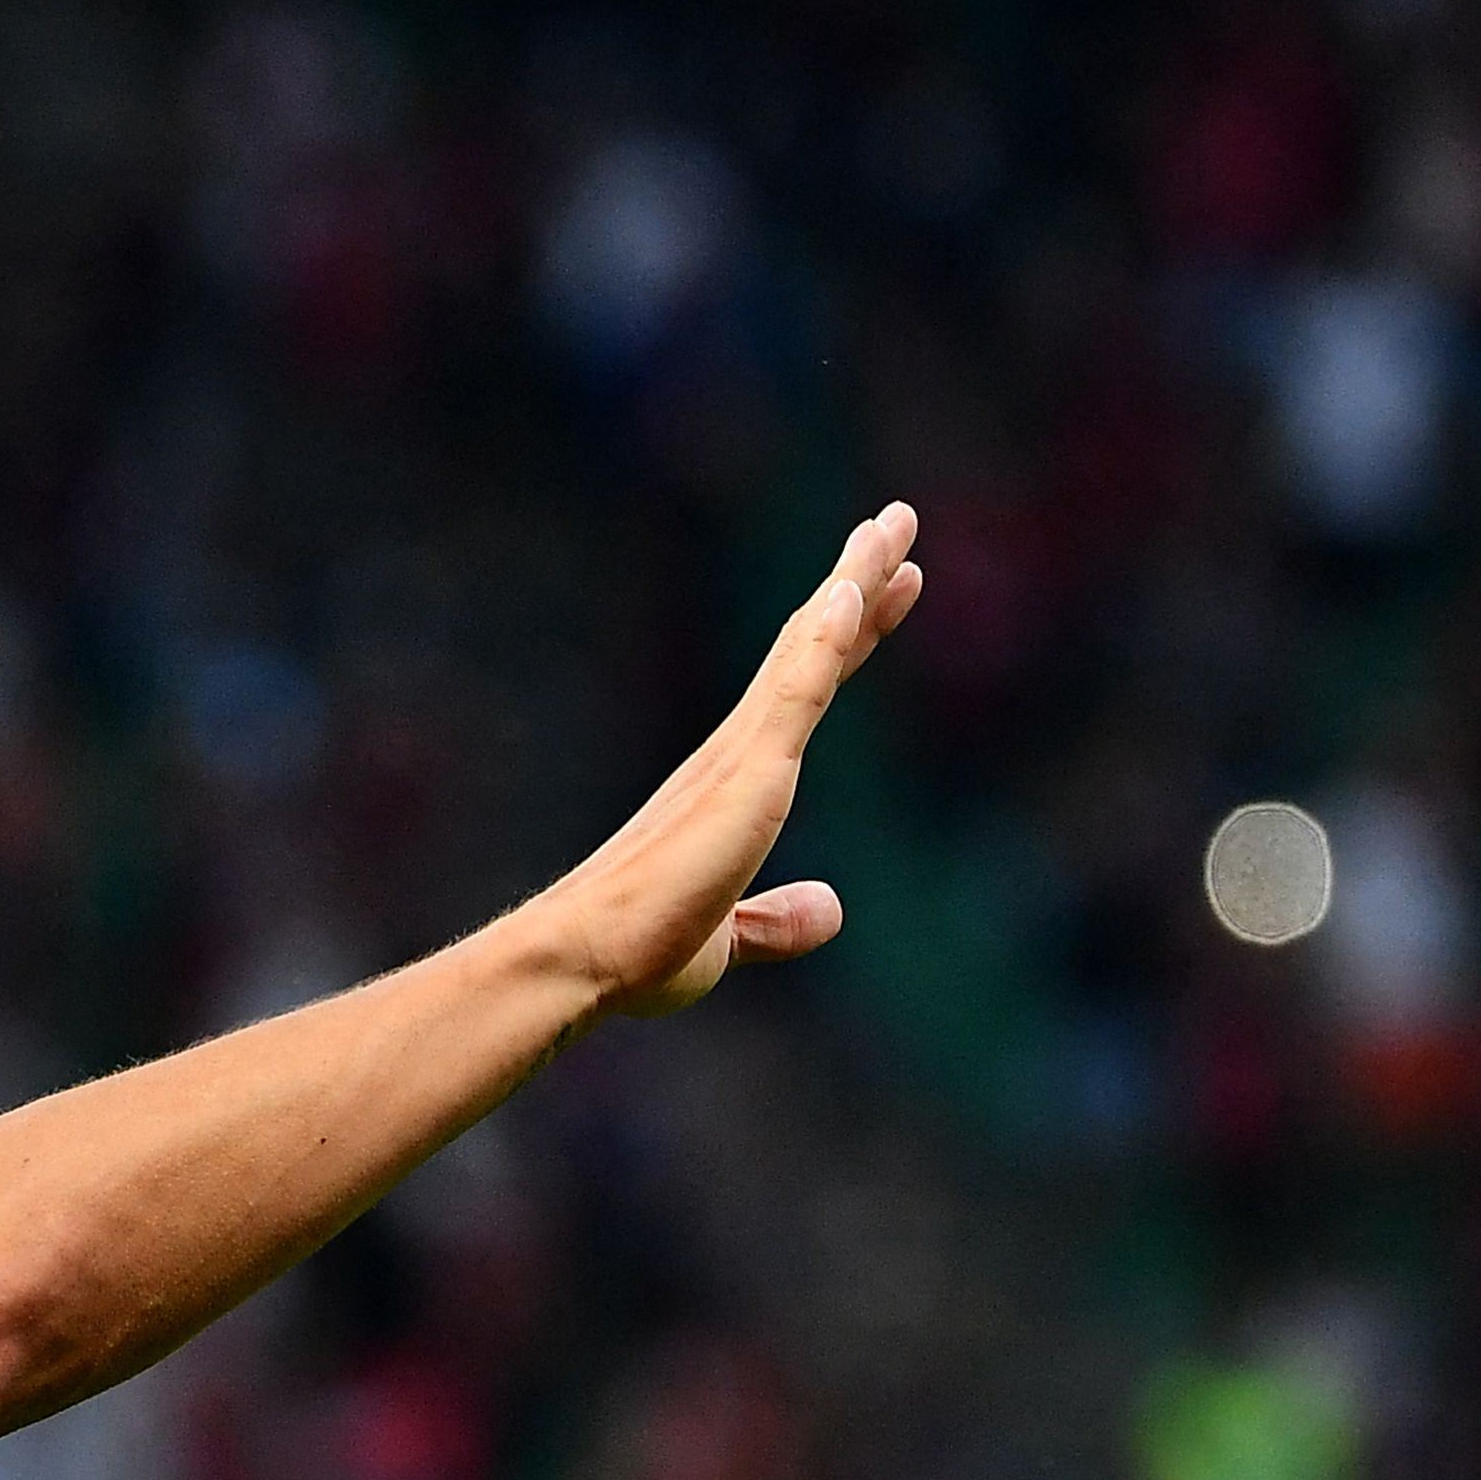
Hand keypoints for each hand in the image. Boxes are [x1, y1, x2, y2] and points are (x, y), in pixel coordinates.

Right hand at [553, 504, 920, 1021]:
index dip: (848, 638)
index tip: (880, 590)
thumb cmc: (635, 951)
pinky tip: (851, 592)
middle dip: (856, 582)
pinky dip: (826, 637)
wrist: (584, 958)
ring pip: (809, 647)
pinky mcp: (745, 773)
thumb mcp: (727, 940)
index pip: (804, 691)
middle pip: (810, 647)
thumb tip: (830, 909)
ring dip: (854, 582)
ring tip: (894, 525)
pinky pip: (796, 690)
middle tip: (896, 521)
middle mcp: (734, 752)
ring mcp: (739, 755)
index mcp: (731, 783)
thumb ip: (776, 921)